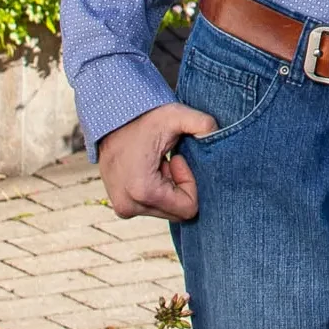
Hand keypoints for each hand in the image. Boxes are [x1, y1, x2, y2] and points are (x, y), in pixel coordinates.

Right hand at [96, 104, 207, 220]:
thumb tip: (218, 134)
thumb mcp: (176, 115)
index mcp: (143, 191)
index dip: (189, 183)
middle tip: (168, 160)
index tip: (177, 159)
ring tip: (157, 162)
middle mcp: (129, 205)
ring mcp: (123, 208)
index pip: (188, 208)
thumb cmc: (143, 116)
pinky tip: (148, 167)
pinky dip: (156, 189)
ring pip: (165, 209)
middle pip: (176, 212)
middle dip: (178, 186)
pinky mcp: (120, 206)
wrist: (110, 117)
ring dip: (167, 187)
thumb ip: (203, 124)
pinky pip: (151, 206)